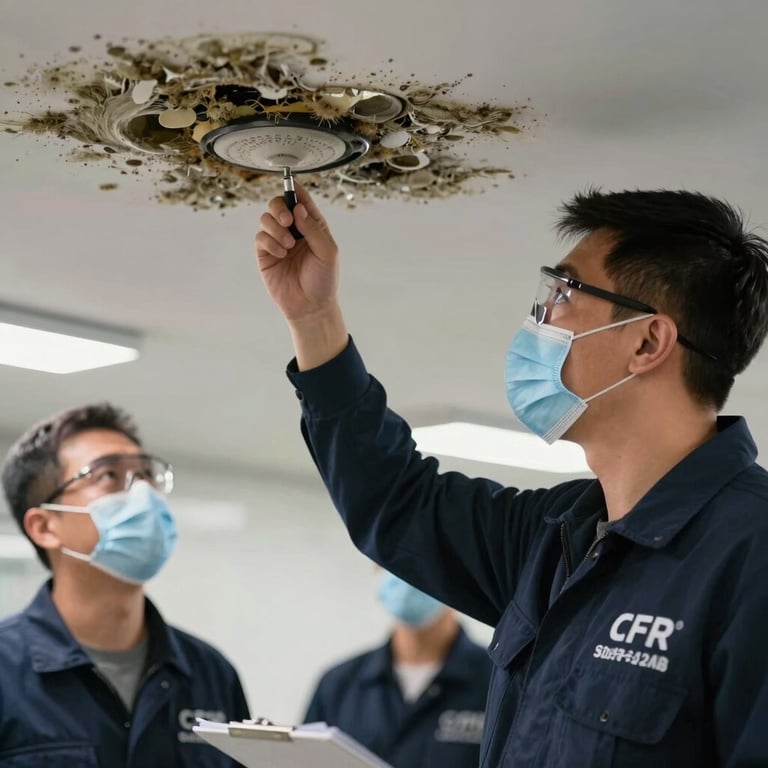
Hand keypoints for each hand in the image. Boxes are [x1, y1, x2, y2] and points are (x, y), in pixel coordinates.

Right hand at [255, 182, 347, 369]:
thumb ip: (313, 228)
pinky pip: (260, 237)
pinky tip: (281, 254)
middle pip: (278, 204)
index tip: (289, 181)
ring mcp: (278, 241)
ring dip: (276, 229)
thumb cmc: (324, 280)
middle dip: (279, 208)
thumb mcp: (327, 252)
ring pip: (266, 219)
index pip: (300, 200)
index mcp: (312, 225)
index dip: (294, 188)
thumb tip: (298, 208)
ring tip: (288, 246)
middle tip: (287, 222)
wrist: (310, 307)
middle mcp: (294, 230)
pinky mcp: (266, 254)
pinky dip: (269, 242)